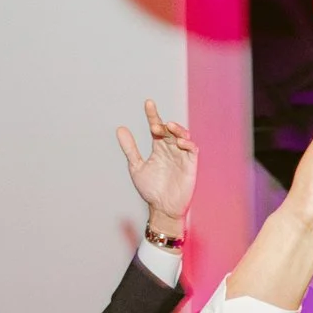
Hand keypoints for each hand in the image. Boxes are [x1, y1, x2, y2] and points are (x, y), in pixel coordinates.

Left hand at [118, 100, 197, 234]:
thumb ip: (130, 148)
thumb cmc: (151, 190)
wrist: (162, 209)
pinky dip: (187, 143)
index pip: (157, 127)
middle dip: (163, 125)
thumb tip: (120, 128)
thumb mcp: (136, 167)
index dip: (153, 115)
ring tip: (169, 127)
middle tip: (155, 125)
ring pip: (183, 136)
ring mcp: (181, 156)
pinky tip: (179, 142)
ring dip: (177, 130)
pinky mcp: (191, 165)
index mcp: (159, 148)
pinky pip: (192, 150)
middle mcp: (171, 149)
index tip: (148, 103)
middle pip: (170, 130)